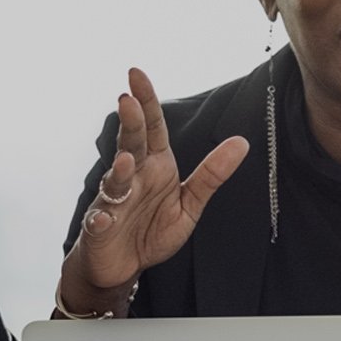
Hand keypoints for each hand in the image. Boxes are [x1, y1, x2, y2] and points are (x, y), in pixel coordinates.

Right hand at [58, 68, 248, 310]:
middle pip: (131, 143)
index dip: (145, 100)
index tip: (136, 74)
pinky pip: (99, 221)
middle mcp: (132, 176)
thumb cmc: (152, 229)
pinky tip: (104, 218)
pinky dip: (101, 219)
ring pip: (115, 181)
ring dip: (120, 171)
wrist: (123, 265)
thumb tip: (241, 142)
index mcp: (155, 165)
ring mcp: (113, 201)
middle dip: (129, 122)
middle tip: (127, 99)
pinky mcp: (100, 229)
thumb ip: (211, 174)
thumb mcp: (190, 203)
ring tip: (128, 160)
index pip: (152, 127)